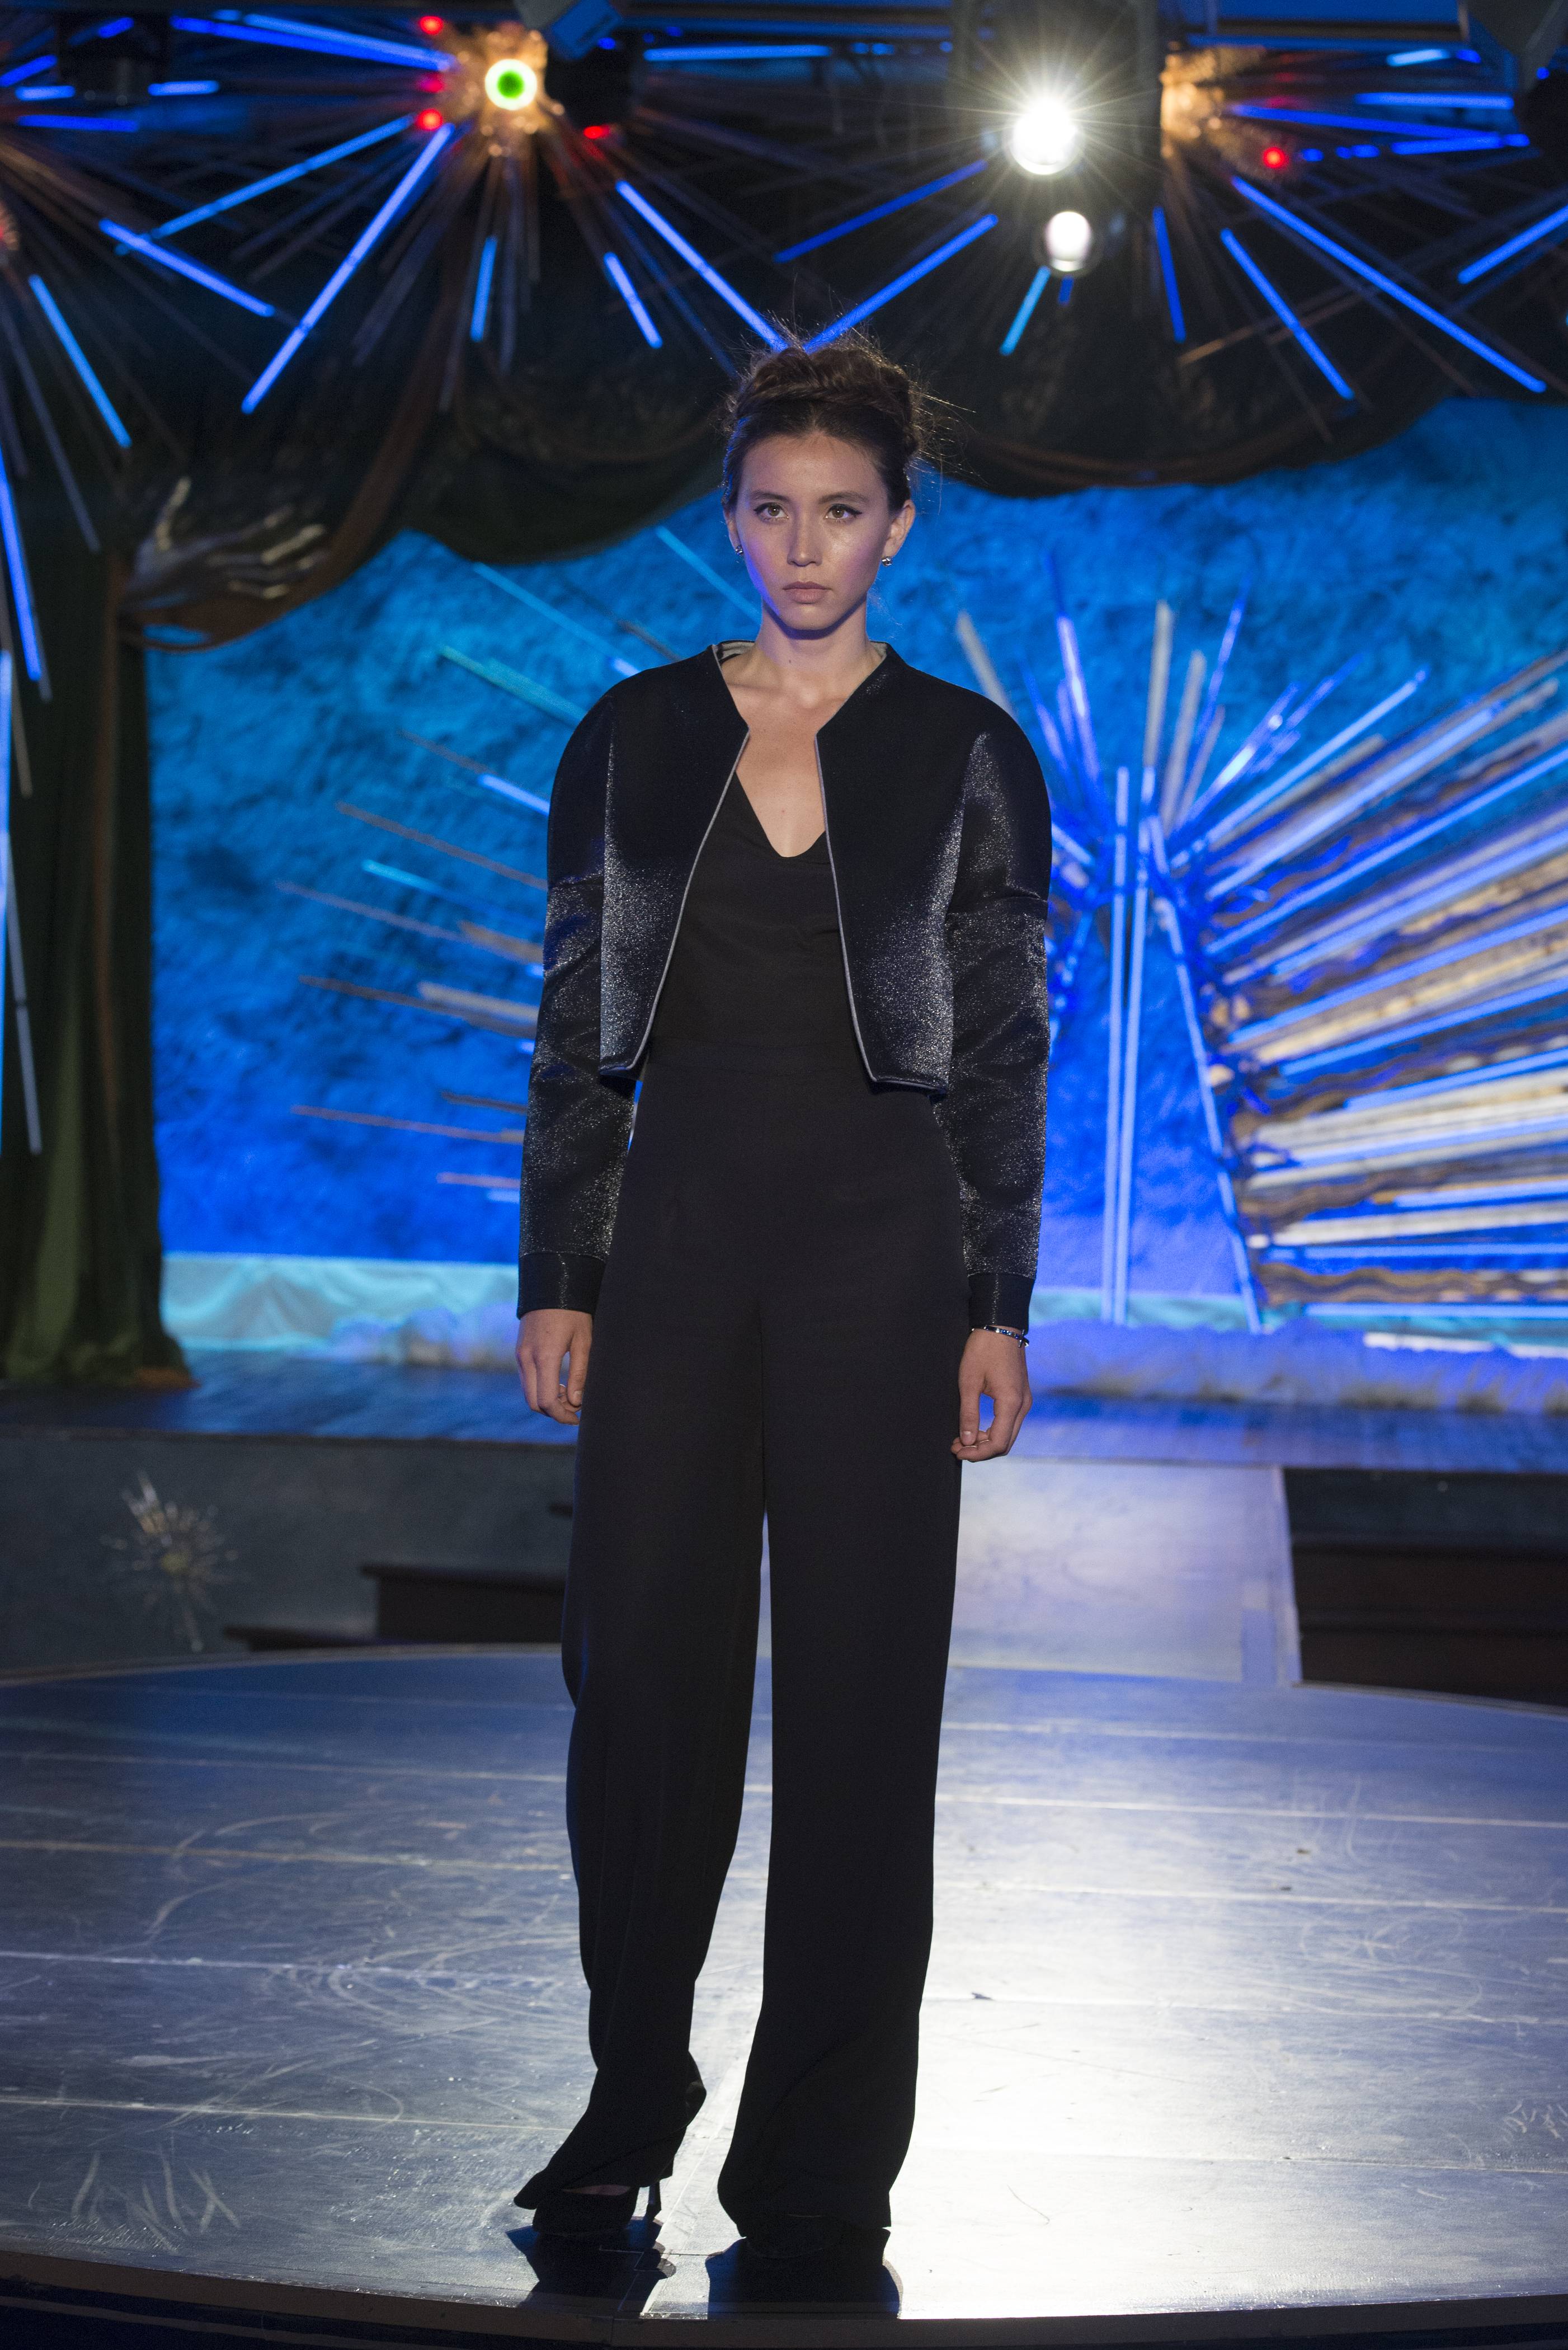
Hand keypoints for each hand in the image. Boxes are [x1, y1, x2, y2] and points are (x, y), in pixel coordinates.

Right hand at [516, 1308, 592, 1423]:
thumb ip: (579, 1374)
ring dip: (546, 1400)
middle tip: (575, 1410)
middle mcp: (526, 1359)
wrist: (552, 1285)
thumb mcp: (583, 1341)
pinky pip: (526, 1380)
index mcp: (544, 1357)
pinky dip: (540, 1388)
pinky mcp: (519, 1351)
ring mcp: (520, 1355)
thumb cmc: (573, 1312)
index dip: (562, 1415)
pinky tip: (557, 1382)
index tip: (578, 1418)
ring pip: (528, 1392)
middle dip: (553, 1411)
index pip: (546, 1401)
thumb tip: (576, 1402)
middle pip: (533, 1402)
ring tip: (569, 1395)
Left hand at [952, 1329, 1030, 1460]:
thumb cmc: (983, 1350)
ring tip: (962, 1438)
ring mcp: (1025, 1401)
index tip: (957, 1451)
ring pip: (1008, 1435)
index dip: (976, 1453)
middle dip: (980, 1450)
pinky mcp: (1021, 1396)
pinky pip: (1010, 1423)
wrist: (1001, 1326)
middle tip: (957, 1447)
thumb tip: (966, 1441)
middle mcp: (1023, 1405)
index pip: (997, 1443)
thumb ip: (969, 1414)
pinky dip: (994, 1430)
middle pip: (1005, 1443)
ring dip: (986, 1441)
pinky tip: (976, 1428)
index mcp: (1011, 1403)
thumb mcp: (969, 1382)